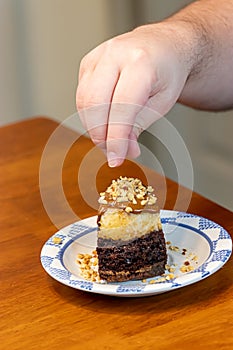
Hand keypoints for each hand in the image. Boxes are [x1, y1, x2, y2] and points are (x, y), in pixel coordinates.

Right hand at [76, 23, 190, 166]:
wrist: (164, 45)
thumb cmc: (167, 73)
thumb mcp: (162, 102)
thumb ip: (138, 125)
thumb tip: (120, 150)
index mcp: (141, 62)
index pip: (121, 107)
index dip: (116, 138)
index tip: (116, 160)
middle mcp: (115, 54)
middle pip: (95, 104)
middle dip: (101, 135)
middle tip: (114, 152)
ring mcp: (98, 56)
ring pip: (84, 101)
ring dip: (94, 127)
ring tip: (112, 139)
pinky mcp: (88, 63)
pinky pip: (82, 96)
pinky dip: (91, 115)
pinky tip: (105, 122)